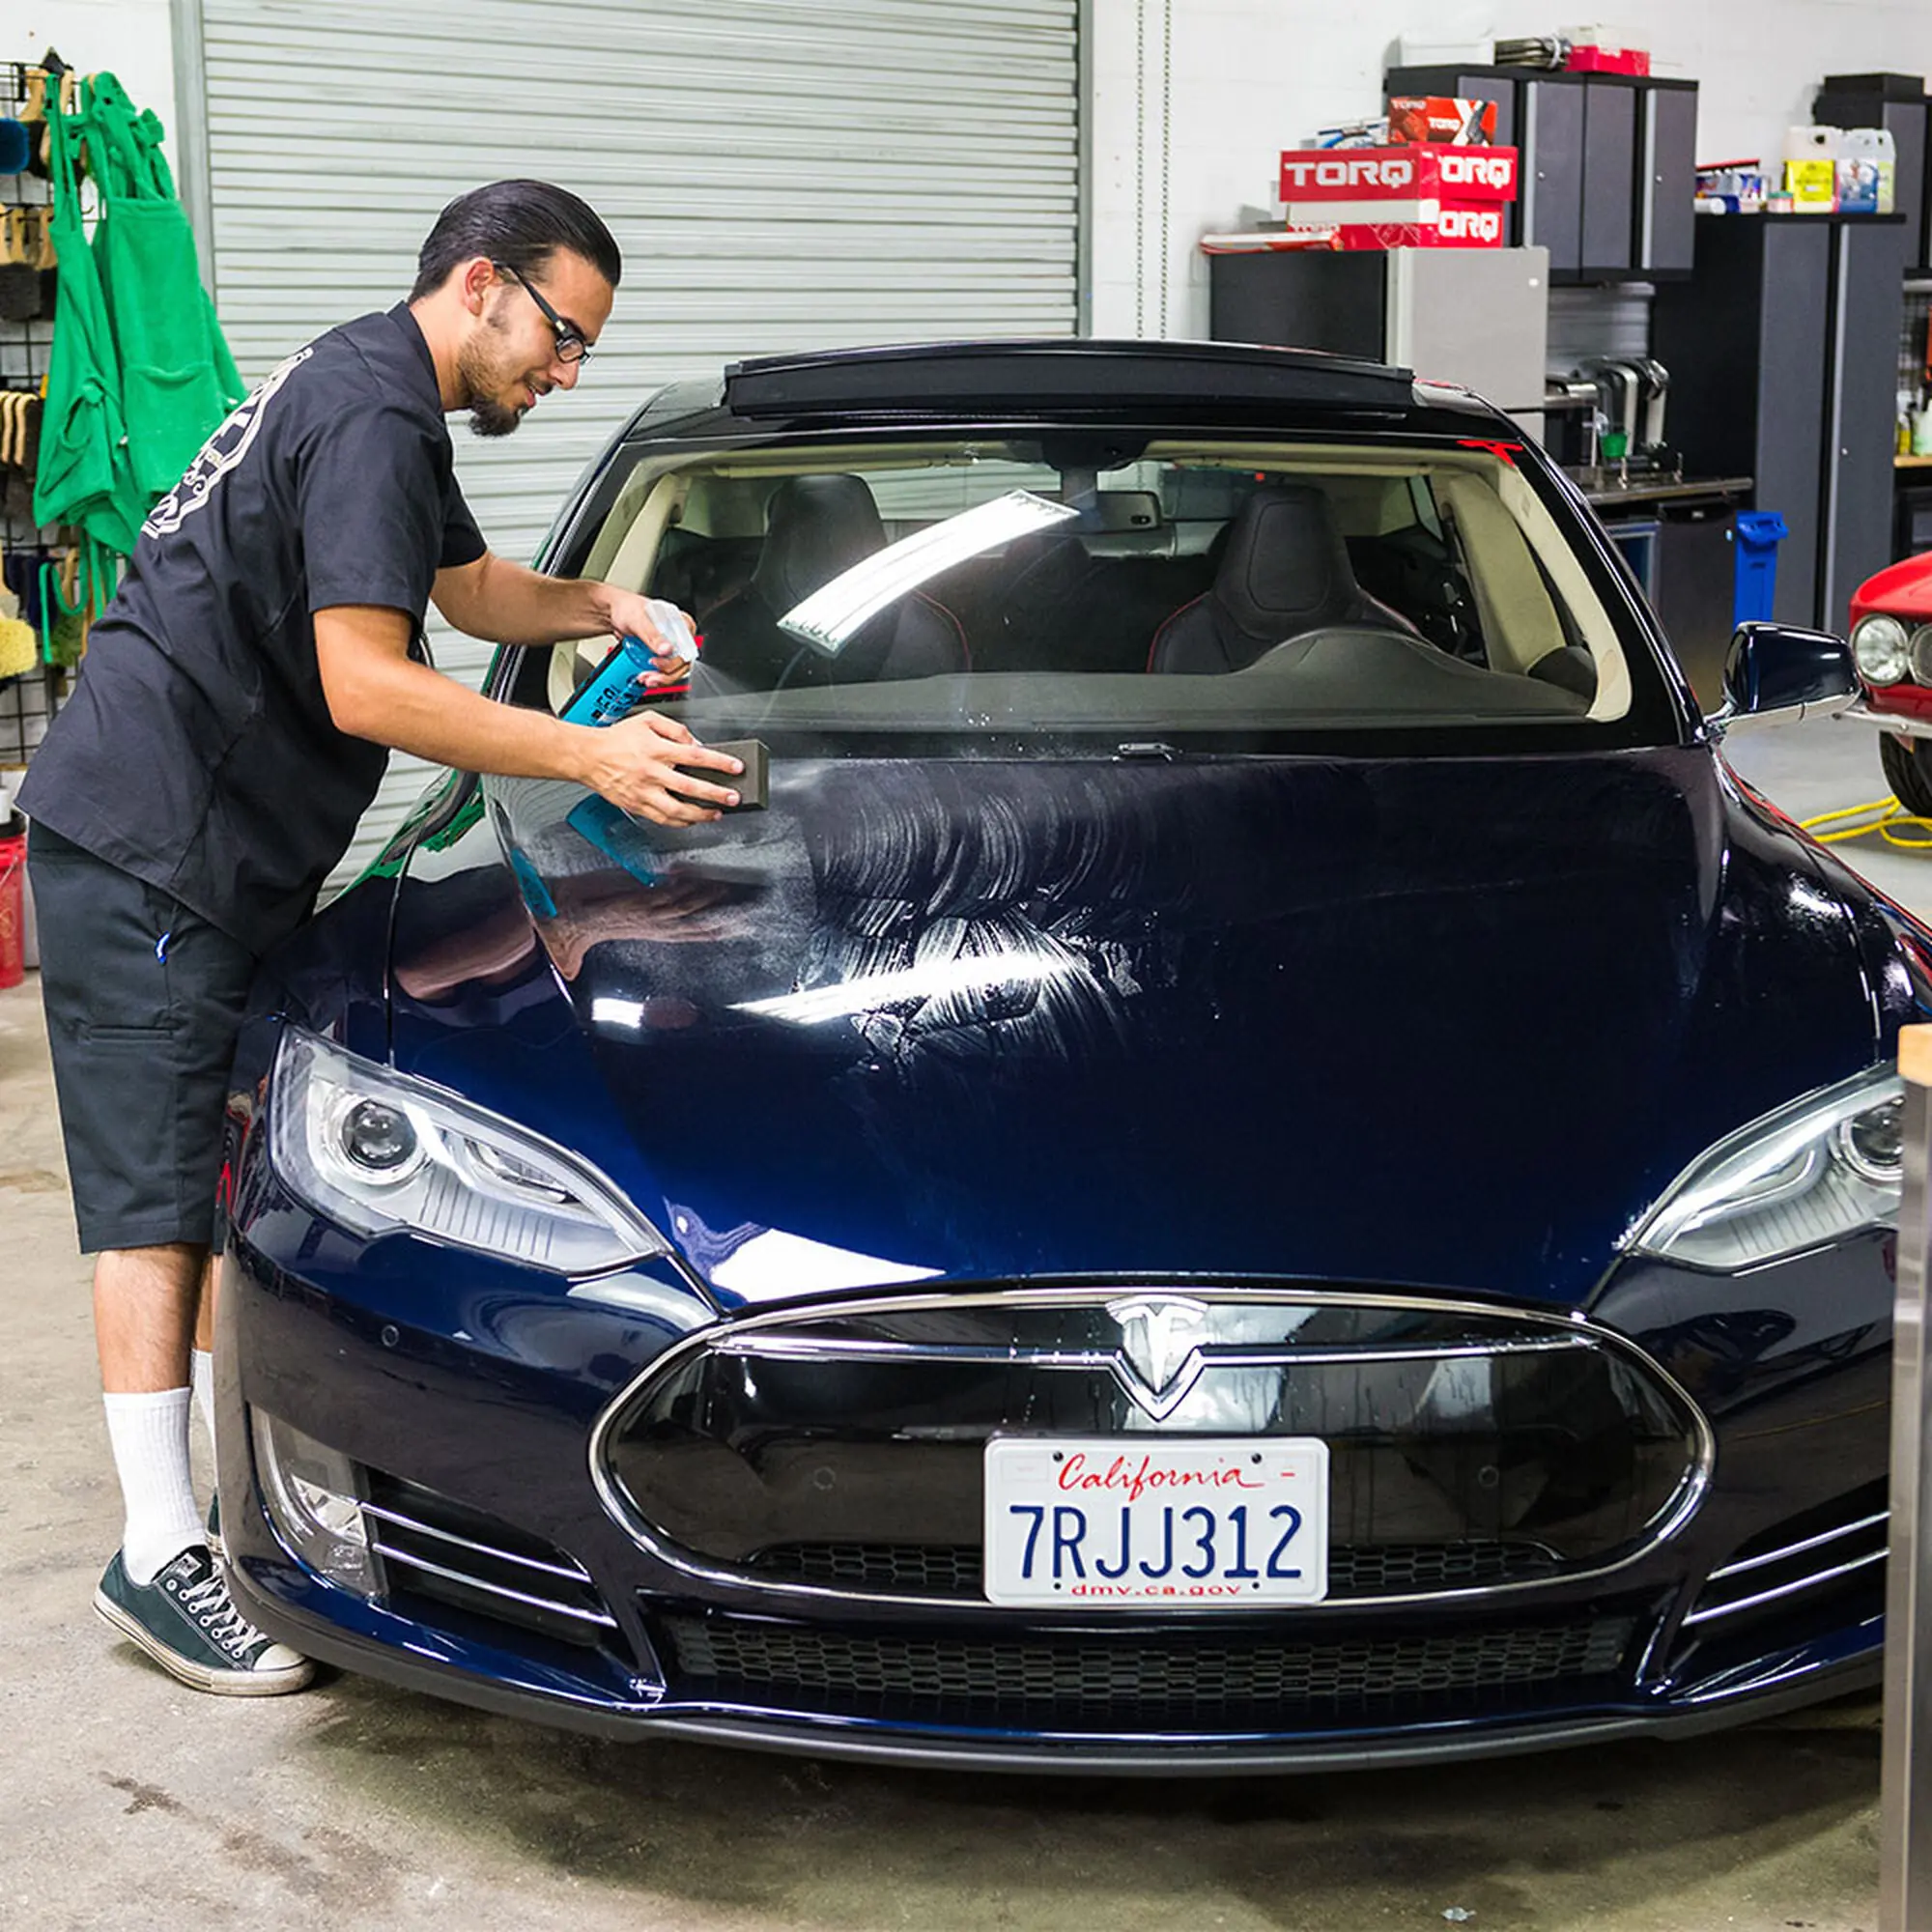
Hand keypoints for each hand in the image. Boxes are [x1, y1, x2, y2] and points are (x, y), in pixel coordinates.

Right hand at [575, 709, 742, 824]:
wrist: (587, 756)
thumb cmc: (617, 738)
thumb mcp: (647, 720)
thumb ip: (675, 729)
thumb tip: (696, 743)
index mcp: (656, 749)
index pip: (695, 756)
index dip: (719, 762)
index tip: (736, 767)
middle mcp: (651, 772)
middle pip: (690, 786)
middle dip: (716, 794)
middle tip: (733, 797)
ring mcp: (643, 791)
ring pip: (676, 810)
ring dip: (700, 814)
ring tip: (716, 814)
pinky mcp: (636, 805)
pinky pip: (662, 819)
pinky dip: (679, 822)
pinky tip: (691, 820)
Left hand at [601, 589, 697, 683]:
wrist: (614, 614)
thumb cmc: (629, 609)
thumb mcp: (640, 620)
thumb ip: (653, 635)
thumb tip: (667, 649)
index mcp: (682, 623)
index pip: (688, 647)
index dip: (675, 659)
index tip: (657, 662)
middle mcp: (679, 636)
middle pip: (683, 662)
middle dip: (666, 673)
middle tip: (650, 675)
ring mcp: (671, 648)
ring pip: (675, 670)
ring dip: (660, 678)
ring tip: (645, 678)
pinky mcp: (662, 657)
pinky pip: (664, 672)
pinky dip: (655, 677)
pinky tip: (645, 677)